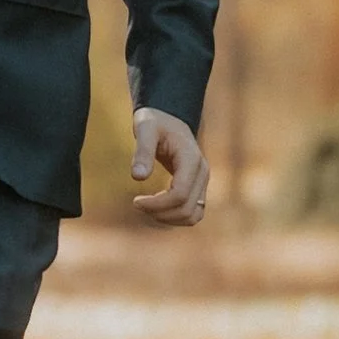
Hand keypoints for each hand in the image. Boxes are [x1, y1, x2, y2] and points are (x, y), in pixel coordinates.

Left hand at [130, 109, 208, 225]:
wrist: (169, 118)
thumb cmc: (155, 121)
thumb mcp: (145, 129)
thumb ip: (142, 151)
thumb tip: (138, 177)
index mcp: (191, 159)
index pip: (180, 194)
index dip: (157, 204)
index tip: (135, 201)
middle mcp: (202, 173)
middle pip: (186, 208)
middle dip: (159, 212)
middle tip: (137, 203)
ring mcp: (202, 182)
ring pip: (193, 215)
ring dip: (169, 219)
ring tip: (147, 208)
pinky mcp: (198, 188)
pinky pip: (193, 213)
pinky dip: (176, 218)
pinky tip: (157, 209)